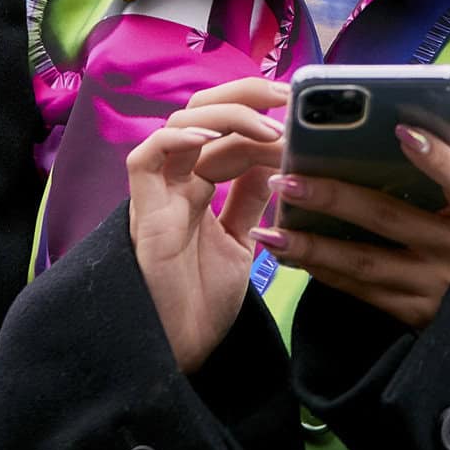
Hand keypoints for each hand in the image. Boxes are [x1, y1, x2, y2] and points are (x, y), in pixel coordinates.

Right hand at [126, 77, 286, 373]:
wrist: (178, 354)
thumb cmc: (202, 304)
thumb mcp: (241, 244)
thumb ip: (250, 202)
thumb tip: (275, 162)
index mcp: (198, 185)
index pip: (230, 132)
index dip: (264, 115)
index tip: (304, 112)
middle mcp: (176, 182)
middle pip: (201, 112)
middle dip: (246, 95)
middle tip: (290, 98)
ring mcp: (158, 195)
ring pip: (179, 125)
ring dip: (227, 116)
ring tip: (270, 126)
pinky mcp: (144, 214)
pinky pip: (146, 160)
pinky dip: (176, 140)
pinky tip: (213, 140)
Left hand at [263, 63, 449, 329]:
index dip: (436, 157)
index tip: (402, 131)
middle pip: (391, 220)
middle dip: (336, 199)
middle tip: (287, 178)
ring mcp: (433, 286)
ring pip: (365, 264)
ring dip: (314, 248)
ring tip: (269, 230)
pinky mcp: (413, 314)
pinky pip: (361, 291)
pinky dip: (323, 272)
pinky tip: (288, 255)